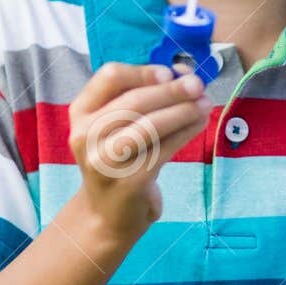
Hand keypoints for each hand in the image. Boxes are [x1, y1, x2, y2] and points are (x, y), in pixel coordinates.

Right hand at [67, 62, 210, 238]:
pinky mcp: (129, 182)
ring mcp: (104, 161)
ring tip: (204, 104)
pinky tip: (199, 124)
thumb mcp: (115, 125)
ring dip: (183, 111)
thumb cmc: (118, 159)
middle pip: (134, 101)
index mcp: (81, 112)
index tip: (170, 73)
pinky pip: (163, 150)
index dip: (144, 71)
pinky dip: (185, 132)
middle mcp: (86, 135)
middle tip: (198, 85)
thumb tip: (182, 74)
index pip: (110, 76)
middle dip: (172, 90)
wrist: (107, 213)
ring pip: (150, 126)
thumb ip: (141, 96)